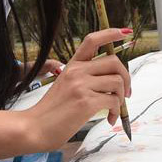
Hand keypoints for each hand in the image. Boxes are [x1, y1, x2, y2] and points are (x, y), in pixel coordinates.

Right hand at [23, 28, 131, 150]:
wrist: (34, 129)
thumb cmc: (51, 112)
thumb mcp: (65, 86)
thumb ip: (84, 78)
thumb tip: (111, 80)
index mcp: (72, 65)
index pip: (92, 40)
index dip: (111, 33)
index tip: (125, 33)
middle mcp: (76, 71)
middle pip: (114, 61)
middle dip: (127, 77)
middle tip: (126, 92)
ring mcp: (81, 85)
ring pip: (118, 81)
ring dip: (121, 97)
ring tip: (114, 109)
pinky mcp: (86, 102)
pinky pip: (114, 101)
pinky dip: (116, 111)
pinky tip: (110, 118)